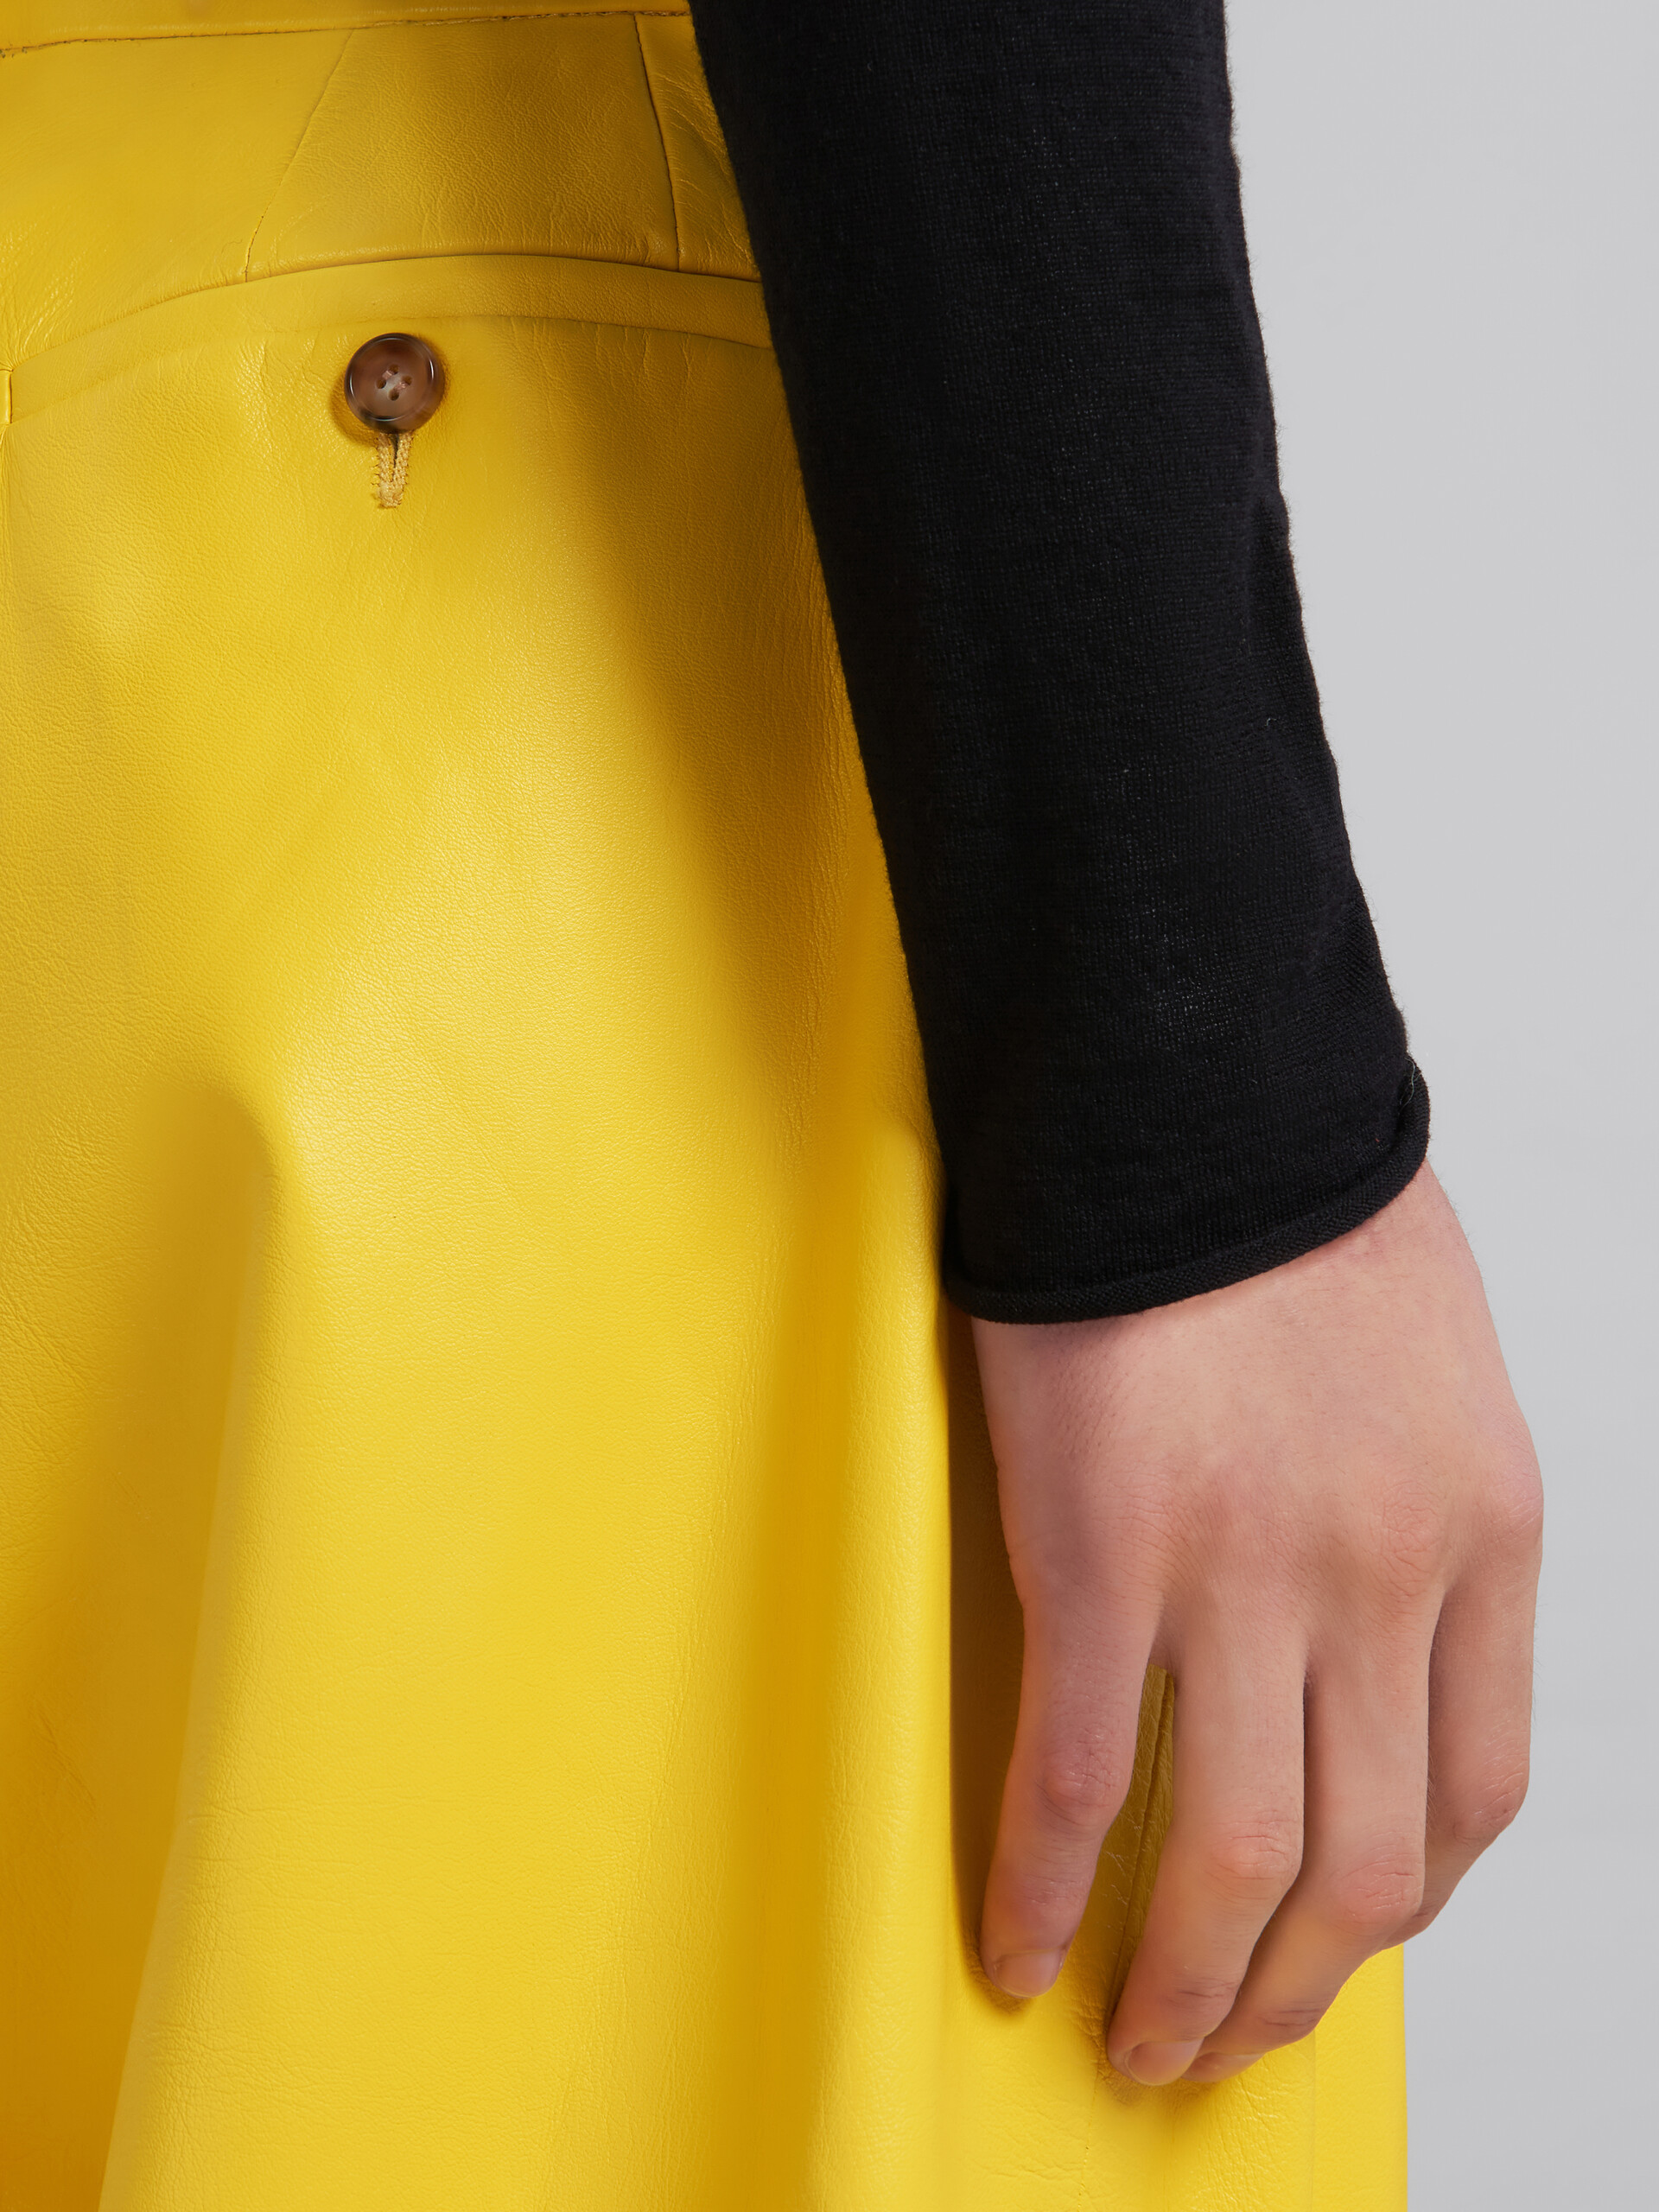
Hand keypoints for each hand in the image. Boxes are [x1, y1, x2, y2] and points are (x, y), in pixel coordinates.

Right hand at [971, 1162, 1541, 2085]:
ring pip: (1234, 1860)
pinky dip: (1043, 1890)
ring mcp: (1248, 1574)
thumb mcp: (1433, 1363)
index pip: (1480, 1788)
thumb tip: (1360, 1623)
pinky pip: (1080, 1778)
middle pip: (1367, 1866)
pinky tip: (1014, 1946)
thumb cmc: (1288, 1203)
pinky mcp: (1104, 1551)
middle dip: (1296, 1986)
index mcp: (1484, 1528)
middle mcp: (1386, 1576)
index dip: (1407, 1896)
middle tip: (1230, 2037)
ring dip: (1187, 1986)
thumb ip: (1421, 1506)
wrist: (1186, 1085)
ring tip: (1141, 2041)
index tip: (1343, 1927)